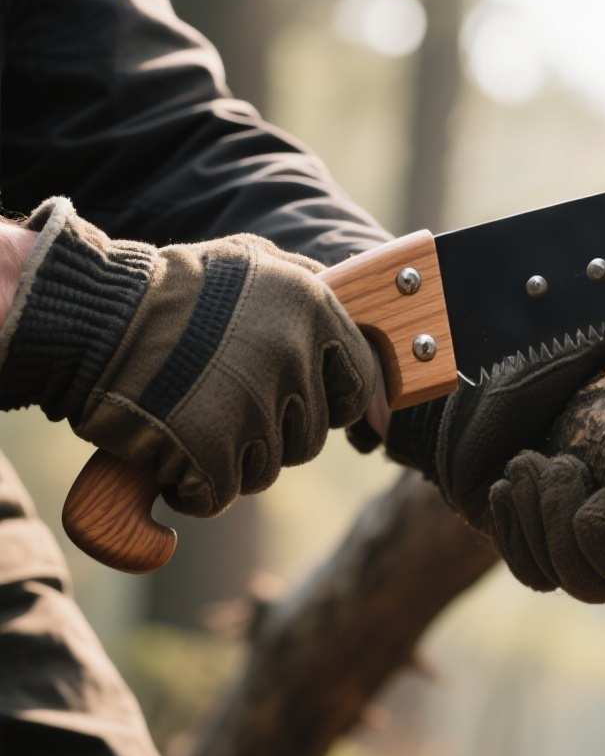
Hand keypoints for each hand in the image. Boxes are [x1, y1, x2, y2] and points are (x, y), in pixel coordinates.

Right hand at [0, 199, 376, 515]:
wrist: (93, 317)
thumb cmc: (175, 288)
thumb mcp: (254, 262)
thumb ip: (308, 284)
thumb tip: (354, 311)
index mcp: (315, 310)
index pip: (360, 383)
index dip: (336, 402)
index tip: (304, 404)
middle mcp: (294, 357)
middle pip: (312, 435)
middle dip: (275, 432)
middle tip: (227, 405)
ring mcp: (254, 407)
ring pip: (267, 468)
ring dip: (233, 458)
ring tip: (192, 417)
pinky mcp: (211, 450)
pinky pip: (219, 494)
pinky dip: (193, 488)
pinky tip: (170, 456)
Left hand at [375, 311, 604, 603]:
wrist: (461, 376)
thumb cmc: (536, 356)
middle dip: (590, 533)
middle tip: (564, 466)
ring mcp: (567, 541)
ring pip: (575, 583)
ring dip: (549, 521)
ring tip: (530, 462)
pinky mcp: (521, 545)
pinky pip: (531, 572)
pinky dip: (518, 528)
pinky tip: (509, 479)